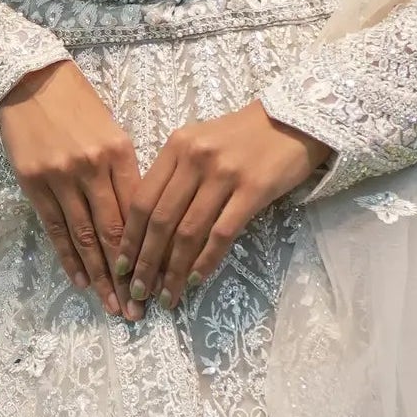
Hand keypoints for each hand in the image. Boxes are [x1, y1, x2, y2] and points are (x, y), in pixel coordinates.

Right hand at [0, 60, 141, 314]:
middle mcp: (92, 168)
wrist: (29, 80)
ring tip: (114, 305)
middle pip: (115, 232)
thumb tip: (140, 217)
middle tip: (140, 309)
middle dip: (130, 275)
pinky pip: (55, 229)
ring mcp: (61, 177)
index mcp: (120, 153)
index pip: (140, 212)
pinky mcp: (33, 183)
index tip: (162, 277)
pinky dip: (69, 258)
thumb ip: (124, 172)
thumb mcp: (112, 131)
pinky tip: (81, 282)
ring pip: (85, 237)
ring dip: (101, 276)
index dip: (151, 249)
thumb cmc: (78, 105)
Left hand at [116, 101, 332, 311]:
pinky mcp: (254, 189)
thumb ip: (175, 175)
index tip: (121, 266)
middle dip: (145, 262)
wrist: (295, 121)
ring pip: (188, 232)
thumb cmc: (244, 136)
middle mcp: (195, 158)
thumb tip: (152, 229)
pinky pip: (222, 233)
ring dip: (174, 270)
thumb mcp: (200, 143)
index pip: (142, 199)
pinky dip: (206, 260)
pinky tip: (196, 279)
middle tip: (137, 292)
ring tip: (167, 296)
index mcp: (176, 146)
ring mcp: (224, 173)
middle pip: (160, 220)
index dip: (128, 238)